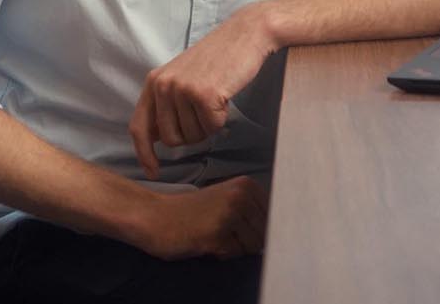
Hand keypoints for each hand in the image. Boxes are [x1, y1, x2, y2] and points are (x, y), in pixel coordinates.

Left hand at [129, 5, 279, 177]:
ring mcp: (182, 89)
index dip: (144, 154)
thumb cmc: (217, 59)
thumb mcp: (181, 78)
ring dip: (208, 125)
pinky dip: (223, 118)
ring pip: (193, 136)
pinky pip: (213, 128)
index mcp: (154, 82)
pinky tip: (225, 96)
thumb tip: (155, 138)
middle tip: (205, 111)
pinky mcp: (204, 94)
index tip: (153, 172)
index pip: (138, 127)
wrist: (244, 35)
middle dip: (191, 135)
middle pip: (171, 139)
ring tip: (215, 97)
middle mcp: (163, 85)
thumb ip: (165, 104)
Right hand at [132, 176, 268, 259]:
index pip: (275, 216)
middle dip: (247, 240)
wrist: (157, 217)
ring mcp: (229, 215)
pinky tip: (207, 242)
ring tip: (215, 235)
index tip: (243, 226)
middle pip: (265, 233)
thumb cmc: (193, 212)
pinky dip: (222, 253)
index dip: (260, 227)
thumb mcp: (227, 200)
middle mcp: (240, 196)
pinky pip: (234, 254)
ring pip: (252, 246)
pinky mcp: (217, 235)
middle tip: (223, 231)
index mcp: (246, 185)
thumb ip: (253, 211)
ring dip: (235, 247)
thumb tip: (282, 232)